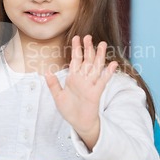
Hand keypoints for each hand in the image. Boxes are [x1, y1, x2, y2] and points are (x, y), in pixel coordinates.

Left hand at [45, 35, 117, 149]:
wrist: (78, 123)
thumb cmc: (69, 110)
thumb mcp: (58, 96)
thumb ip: (53, 84)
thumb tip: (47, 71)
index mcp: (73, 78)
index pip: (75, 60)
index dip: (76, 49)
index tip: (76, 37)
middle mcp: (83, 79)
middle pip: (87, 60)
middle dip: (88, 48)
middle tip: (89, 37)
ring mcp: (90, 84)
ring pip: (96, 67)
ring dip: (99, 56)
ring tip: (102, 44)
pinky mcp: (96, 92)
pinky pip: (103, 81)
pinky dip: (108, 73)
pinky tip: (113, 64)